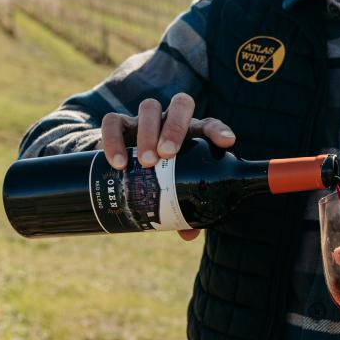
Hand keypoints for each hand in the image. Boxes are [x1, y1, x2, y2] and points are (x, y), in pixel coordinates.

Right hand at [99, 93, 236, 240]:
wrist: (122, 163)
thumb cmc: (159, 177)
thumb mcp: (173, 189)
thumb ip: (183, 209)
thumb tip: (188, 234)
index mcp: (192, 134)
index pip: (209, 125)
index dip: (218, 130)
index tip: (226, 142)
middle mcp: (170, 121)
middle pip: (179, 106)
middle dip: (174, 129)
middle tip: (167, 155)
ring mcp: (144, 119)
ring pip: (149, 108)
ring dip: (148, 134)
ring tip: (147, 162)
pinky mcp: (118, 125)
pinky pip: (113, 122)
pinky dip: (114, 140)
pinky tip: (118, 163)